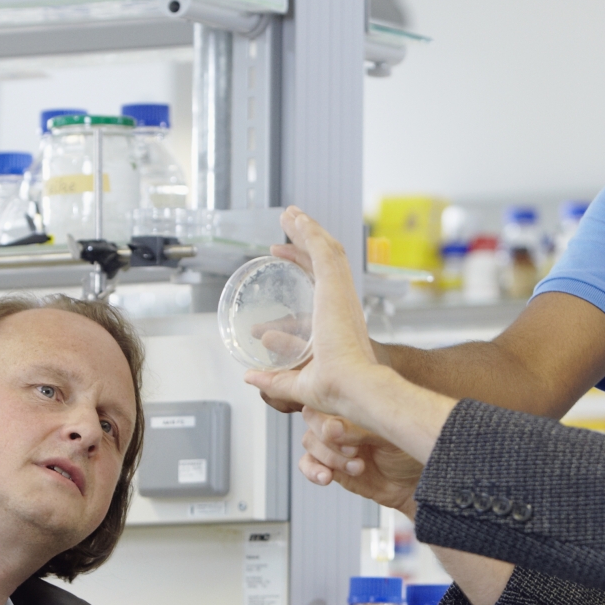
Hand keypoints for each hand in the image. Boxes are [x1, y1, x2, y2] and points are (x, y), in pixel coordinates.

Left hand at [243, 209, 387, 426]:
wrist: (353, 387)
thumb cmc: (337, 390)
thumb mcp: (298, 381)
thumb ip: (275, 379)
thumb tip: (251, 377)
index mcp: (338, 320)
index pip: (320, 281)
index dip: (301, 263)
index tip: (280, 254)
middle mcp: (343, 302)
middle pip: (325, 259)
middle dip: (306, 239)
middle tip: (288, 224)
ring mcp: (341, 292)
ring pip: (325, 249)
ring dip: (307, 229)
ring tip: (291, 214)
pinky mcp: (334, 286)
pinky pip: (321, 250)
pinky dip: (309, 232)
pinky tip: (296, 219)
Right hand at [299, 408, 422, 514]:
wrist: (417, 483)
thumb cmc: (410, 451)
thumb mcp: (390, 435)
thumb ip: (360, 430)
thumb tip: (332, 428)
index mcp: (356, 404)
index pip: (326, 397)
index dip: (327, 414)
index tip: (340, 430)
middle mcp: (343, 421)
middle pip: (313, 419)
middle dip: (330, 438)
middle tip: (354, 451)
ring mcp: (336, 444)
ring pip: (310, 442)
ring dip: (329, 456)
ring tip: (357, 467)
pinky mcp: (333, 467)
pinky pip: (309, 465)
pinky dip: (313, 471)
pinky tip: (327, 477)